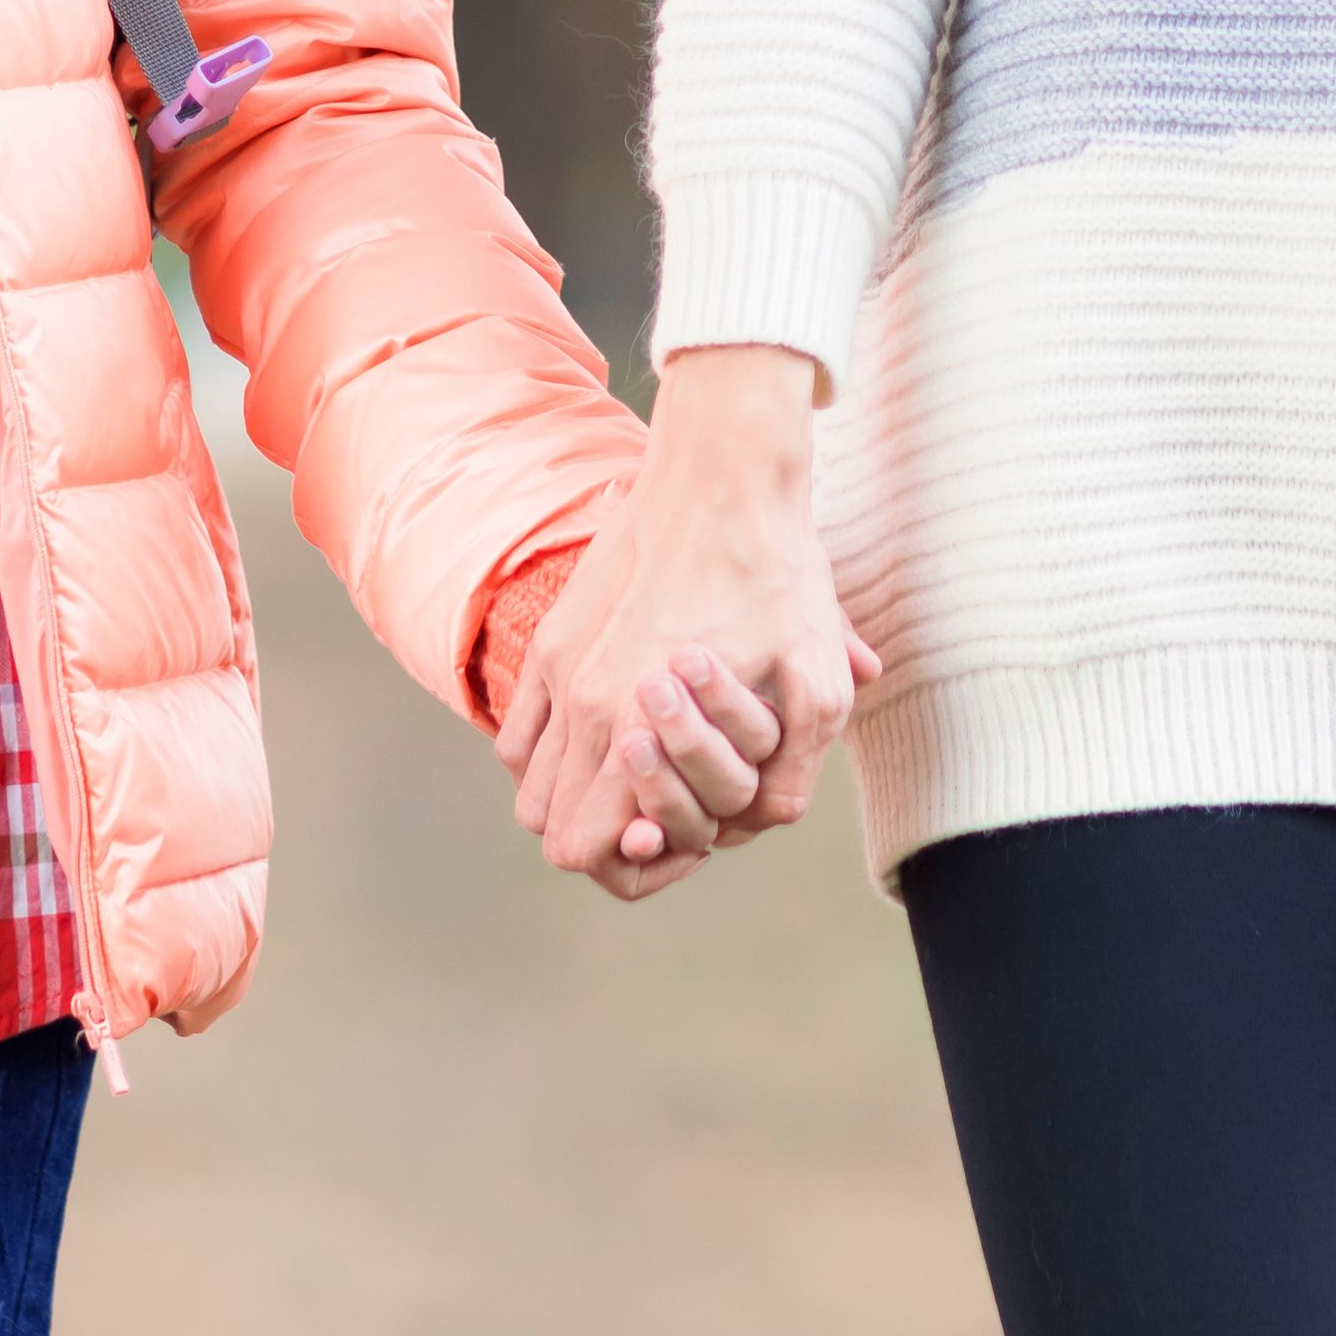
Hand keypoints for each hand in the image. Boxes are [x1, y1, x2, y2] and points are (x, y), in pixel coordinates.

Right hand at [495, 345, 870, 895]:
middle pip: (553, 828)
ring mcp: (555, 667)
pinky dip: (547, 755)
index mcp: (635, 726)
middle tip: (665, 812)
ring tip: (637, 778)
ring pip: (528, 786)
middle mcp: (579, 704)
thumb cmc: (776, 572)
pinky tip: (605, 739)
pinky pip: (518, 732)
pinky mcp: (551, 636)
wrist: (723, 471)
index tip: (675, 838)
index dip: (634, 865)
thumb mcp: (818, 676)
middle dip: (608, 838)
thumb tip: (769, 815)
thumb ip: (797, 764)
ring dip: (574, 798)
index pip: (588, 849)